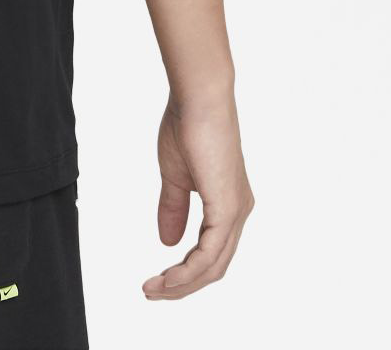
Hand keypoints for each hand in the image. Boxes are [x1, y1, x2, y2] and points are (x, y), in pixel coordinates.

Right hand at [143, 91, 253, 299]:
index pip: (210, 253)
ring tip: (153, 289)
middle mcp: (238, 212)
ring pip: (213, 267)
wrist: (198, 98)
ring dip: (182, 283)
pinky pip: (209, 253)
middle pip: (214, 268)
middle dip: (182, 286)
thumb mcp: (175, 175)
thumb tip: (167, 243)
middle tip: (152, 292)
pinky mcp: (227, 208)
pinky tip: (169, 277)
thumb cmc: (187, 125)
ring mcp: (236, 212)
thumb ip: (173, 207)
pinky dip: (188, 271)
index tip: (156, 280)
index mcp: (228, 204)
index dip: (184, 272)